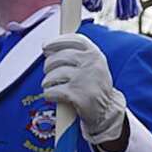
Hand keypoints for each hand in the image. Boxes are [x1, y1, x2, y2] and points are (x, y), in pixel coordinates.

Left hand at [42, 33, 126, 147]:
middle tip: (48, 72)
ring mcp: (85, 79)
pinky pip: (53, 91)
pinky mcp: (78, 95)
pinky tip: (52, 95)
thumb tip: (47, 47)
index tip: (45, 46)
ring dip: (47, 81)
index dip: (57, 41)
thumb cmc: (93, 85)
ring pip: (53, 75)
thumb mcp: (91, 65)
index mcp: (95, 54)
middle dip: (48, 65)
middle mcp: (91, 64)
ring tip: (50, 85)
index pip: (74, 40)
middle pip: (59, 57)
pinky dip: (49, 94)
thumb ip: (75, 54)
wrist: (106, 111)